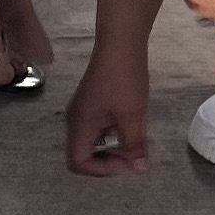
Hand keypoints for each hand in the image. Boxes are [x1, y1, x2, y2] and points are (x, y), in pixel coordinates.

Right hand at [65, 55, 149, 177]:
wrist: (120, 44)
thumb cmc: (124, 79)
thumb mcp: (133, 115)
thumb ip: (134, 145)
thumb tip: (140, 170)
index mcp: (79, 125)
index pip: (77, 162)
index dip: (101, 170)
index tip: (125, 161)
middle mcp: (74, 120)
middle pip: (81, 154)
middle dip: (106, 161)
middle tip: (131, 154)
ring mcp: (81, 111)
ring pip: (89, 142)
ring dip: (109, 148)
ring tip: (132, 141)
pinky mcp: (89, 103)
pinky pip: (94, 129)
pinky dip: (109, 135)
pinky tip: (128, 125)